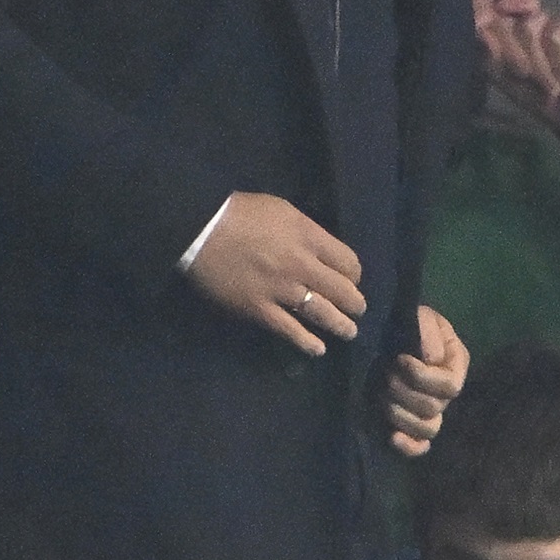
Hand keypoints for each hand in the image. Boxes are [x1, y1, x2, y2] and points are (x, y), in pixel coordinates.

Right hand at [185, 194, 364, 355]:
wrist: (201, 229)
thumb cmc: (241, 213)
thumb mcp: (283, 210)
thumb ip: (306, 231)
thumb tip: (321, 250)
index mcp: (309, 237)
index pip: (348, 262)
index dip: (354, 274)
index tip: (351, 279)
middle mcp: (302, 265)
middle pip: (342, 290)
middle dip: (355, 302)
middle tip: (358, 309)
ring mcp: (282, 290)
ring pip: (323, 313)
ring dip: (341, 325)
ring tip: (349, 331)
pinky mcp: (260, 309)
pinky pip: (290, 330)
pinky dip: (307, 342)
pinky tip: (318, 349)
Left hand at [386, 305, 466, 456]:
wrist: (388, 333)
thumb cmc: (408, 323)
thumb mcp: (420, 317)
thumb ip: (428, 331)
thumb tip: (431, 359)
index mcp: (456, 365)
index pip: (449, 386)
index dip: (422, 378)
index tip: (399, 360)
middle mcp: (446, 393)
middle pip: (434, 408)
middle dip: (404, 393)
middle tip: (384, 374)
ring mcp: (431, 411)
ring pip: (428, 429)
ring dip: (401, 415)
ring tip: (381, 397)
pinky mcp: (413, 425)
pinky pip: (420, 446)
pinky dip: (408, 446)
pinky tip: (393, 437)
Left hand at [483, 9, 559, 148]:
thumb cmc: (555, 104)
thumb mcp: (519, 88)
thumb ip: (498, 63)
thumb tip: (482, 36)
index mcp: (521, 34)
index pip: (504, 26)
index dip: (509, 53)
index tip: (520, 77)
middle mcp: (544, 21)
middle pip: (527, 29)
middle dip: (537, 69)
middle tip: (550, 92)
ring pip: (554, 36)